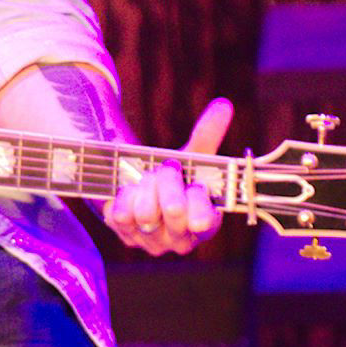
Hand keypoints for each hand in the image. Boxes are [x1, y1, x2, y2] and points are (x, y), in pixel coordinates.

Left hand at [102, 97, 232, 255]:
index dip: (196, 198)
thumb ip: (208, 134)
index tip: (194, 182)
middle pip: (174, 210)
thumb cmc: (172, 177)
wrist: (135, 185)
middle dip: (168, 181)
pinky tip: (129, 189)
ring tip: (146, 179)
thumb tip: (223, 105)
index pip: (204, 221)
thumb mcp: (191, 157)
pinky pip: (122, 216)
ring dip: (145, 187)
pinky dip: (124, 196)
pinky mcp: (126, 236)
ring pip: (146, 213)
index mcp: (204, 224)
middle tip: (166, 168)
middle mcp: (180, 240)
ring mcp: (151, 241)